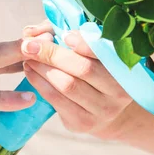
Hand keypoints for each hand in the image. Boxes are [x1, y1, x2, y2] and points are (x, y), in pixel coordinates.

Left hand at [21, 21, 132, 136]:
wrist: (104, 109)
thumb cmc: (92, 68)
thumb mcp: (85, 48)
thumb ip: (63, 33)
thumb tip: (32, 32)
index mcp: (125, 68)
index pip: (107, 54)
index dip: (86, 44)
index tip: (65, 35)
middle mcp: (119, 91)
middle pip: (83, 69)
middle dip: (53, 54)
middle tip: (30, 44)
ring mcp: (102, 110)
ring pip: (67, 85)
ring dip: (42, 68)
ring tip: (27, 57)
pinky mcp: (83, 123)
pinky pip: (56, 100)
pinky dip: (39, 83)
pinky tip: (30, 72)